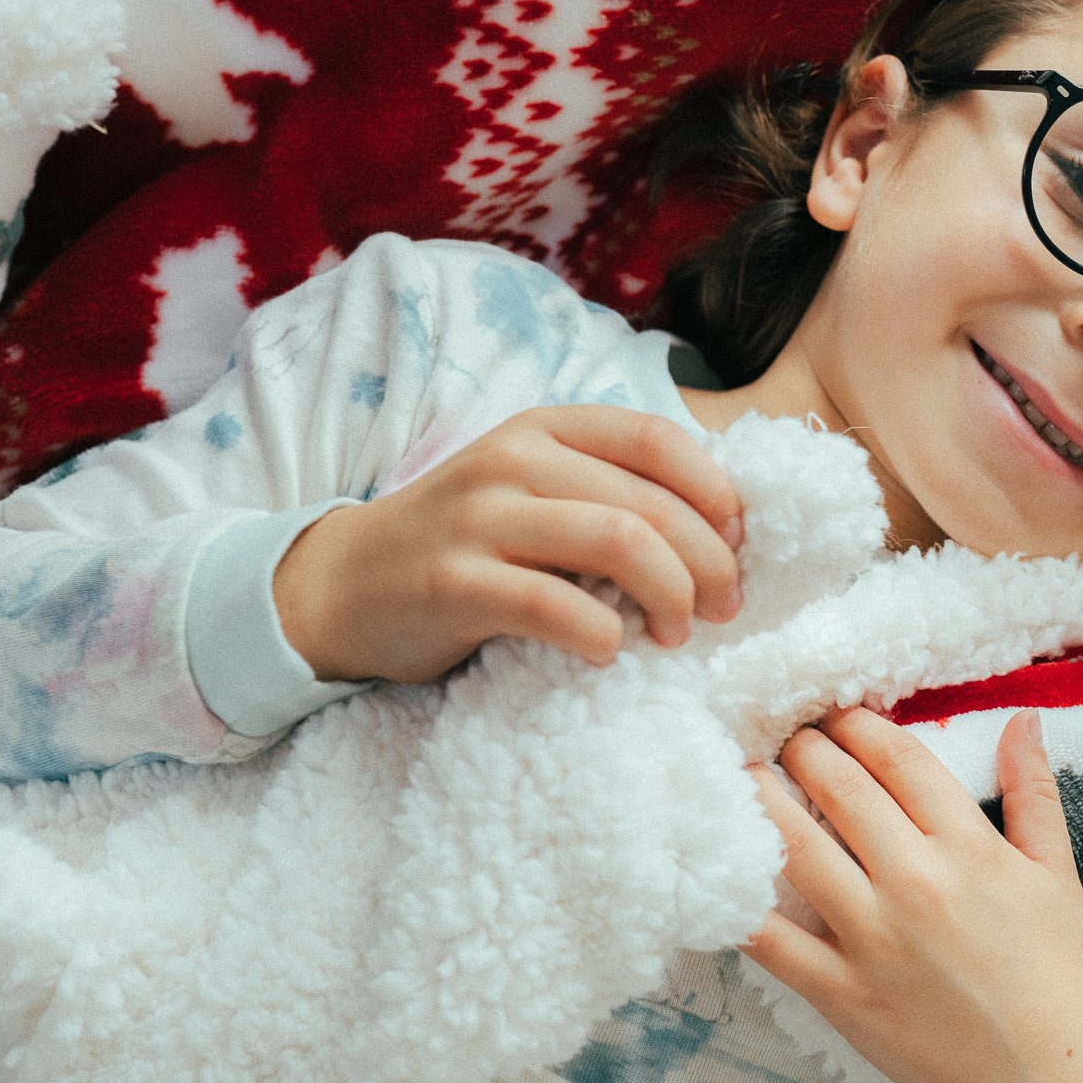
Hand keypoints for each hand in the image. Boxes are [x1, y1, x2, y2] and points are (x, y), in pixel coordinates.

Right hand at [274, 405, 743, 681]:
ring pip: (617, 542)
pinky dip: (602, 635)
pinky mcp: (455, 583)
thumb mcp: (532, 491)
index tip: (739, 543)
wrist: (342, 584)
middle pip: (650, 502)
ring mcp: (481, 519)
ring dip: (670, 595)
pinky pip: (555, 605)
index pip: (657, 440)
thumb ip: (605, 491)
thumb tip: (720, 531)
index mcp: (544, 430)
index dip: (715, 491)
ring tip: (676, 632)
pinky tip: (611, 653)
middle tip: (724, 608)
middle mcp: (514, 460)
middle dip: (708, 561)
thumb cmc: (464, 544)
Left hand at [742, 707, 1082, 1082]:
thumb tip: (1024, 718)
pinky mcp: (842, 992)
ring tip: (738, 774)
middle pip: (838, 787)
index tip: (836, 714)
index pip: (898, 758)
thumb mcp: (1056, 875)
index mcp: (969, 846)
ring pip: (794, 847)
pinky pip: (773, 940)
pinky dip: (737, 904)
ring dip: (758, 799)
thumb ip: (1034, 792)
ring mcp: (873, 938)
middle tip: (784, 736)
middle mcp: (916, 881)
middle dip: (802, 748)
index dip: (858, 724)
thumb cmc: (1056, 978)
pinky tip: (717, 870)